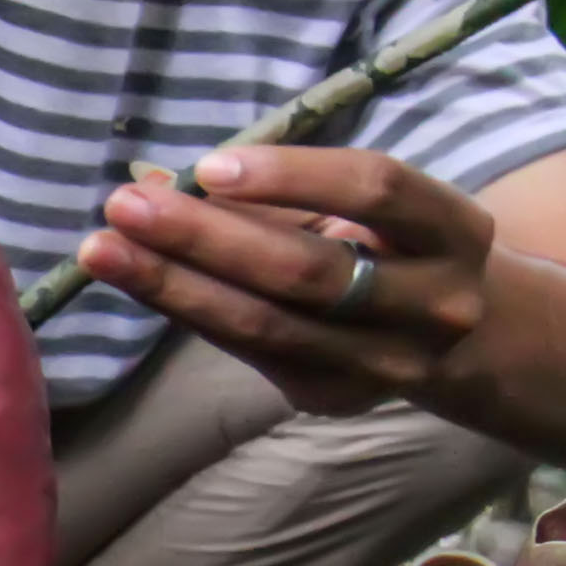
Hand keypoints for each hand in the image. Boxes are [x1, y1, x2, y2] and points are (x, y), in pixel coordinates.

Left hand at [78, 145, 497, 416]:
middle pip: (308, 271)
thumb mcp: (363, 205)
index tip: (209, 166)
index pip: (374, 190)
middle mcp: (436, 305)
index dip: (290, 177)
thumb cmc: (391, 243)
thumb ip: (275, 190)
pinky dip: (193, 313)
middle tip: (125, 206)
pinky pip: (252, 351)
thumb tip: (156, 177)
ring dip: (176, 286)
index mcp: (453, 230)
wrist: (462, 339)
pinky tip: (141, 282)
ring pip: (269, 325)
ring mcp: (388, 364)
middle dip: (206, 237)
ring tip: (103, 251)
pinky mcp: (337, 398)